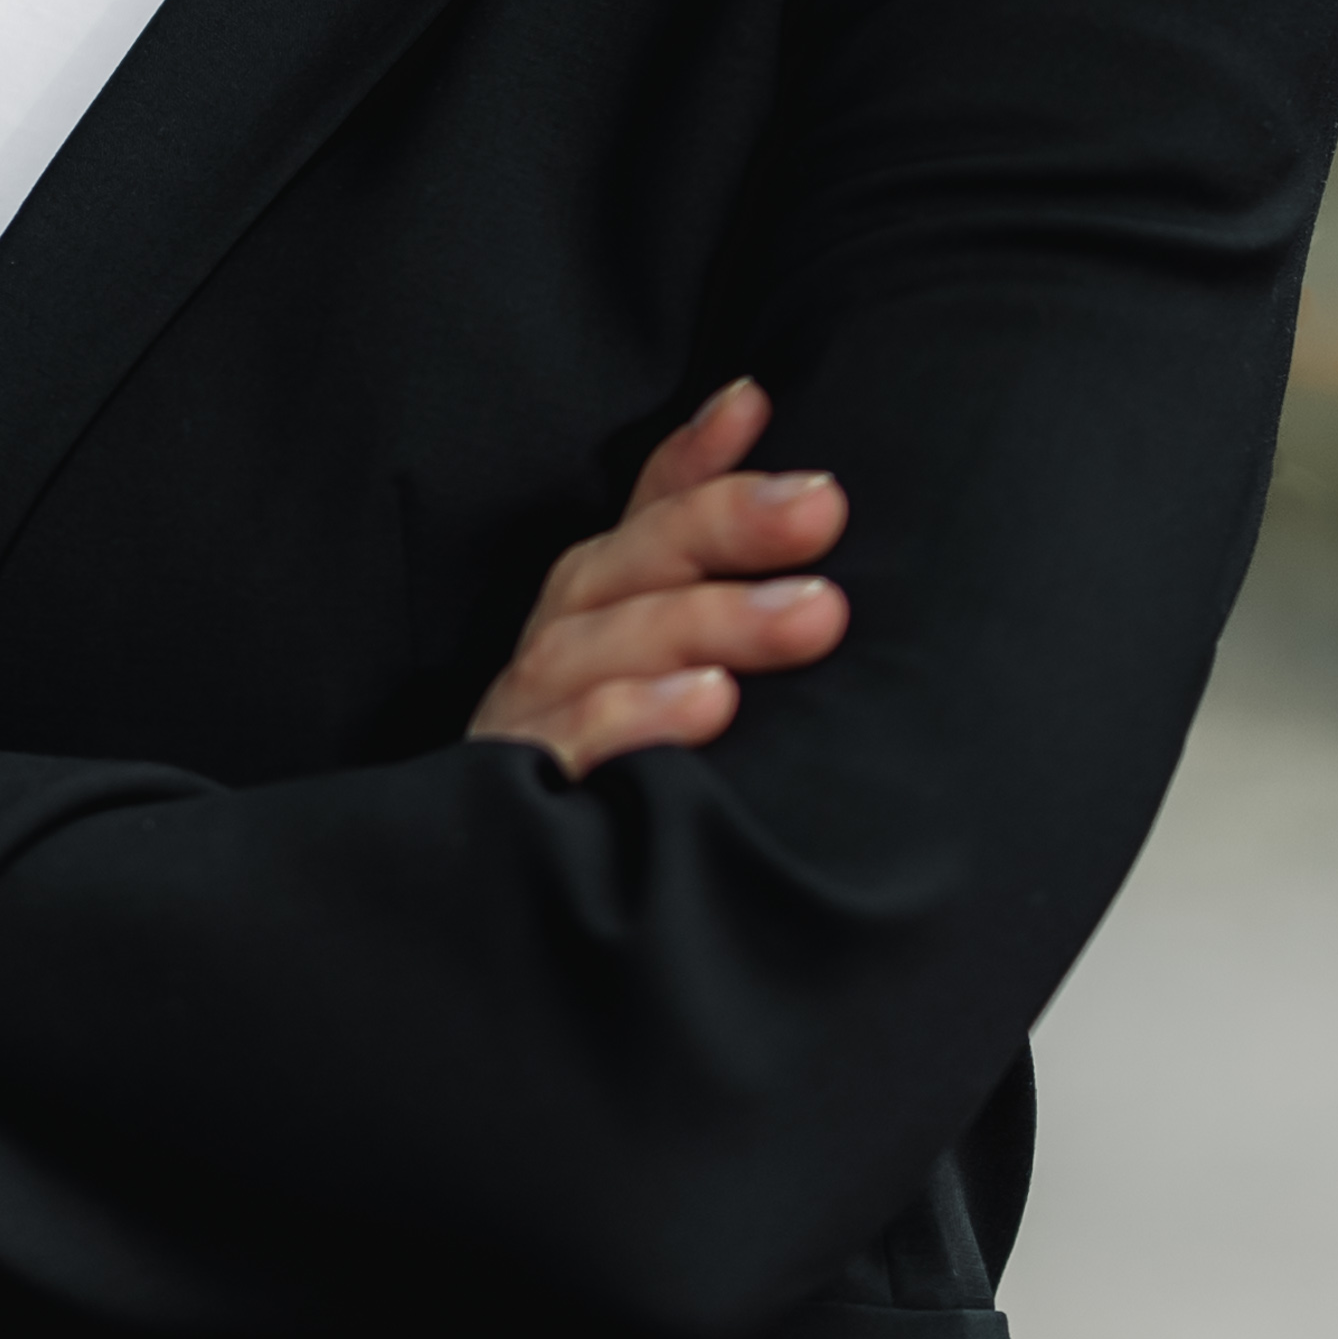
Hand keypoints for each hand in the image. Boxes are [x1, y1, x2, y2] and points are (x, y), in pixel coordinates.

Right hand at [466, 378, 850, 775]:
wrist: (525, 933)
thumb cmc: (620, 781)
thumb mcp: (676, 668)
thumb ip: (714, 573)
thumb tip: (769, 430)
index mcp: (597, 610)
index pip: (644, 515)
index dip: (695, 459)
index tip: (761, 405)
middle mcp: (555, 651)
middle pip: (626, 565)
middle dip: (725, 527)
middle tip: (824, 509)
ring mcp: (528, 722)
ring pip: (597, 644)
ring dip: (704, 620)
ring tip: (808, 617)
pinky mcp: (513, 799)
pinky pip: (566, 749)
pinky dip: (633, 719)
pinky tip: (707, 708)